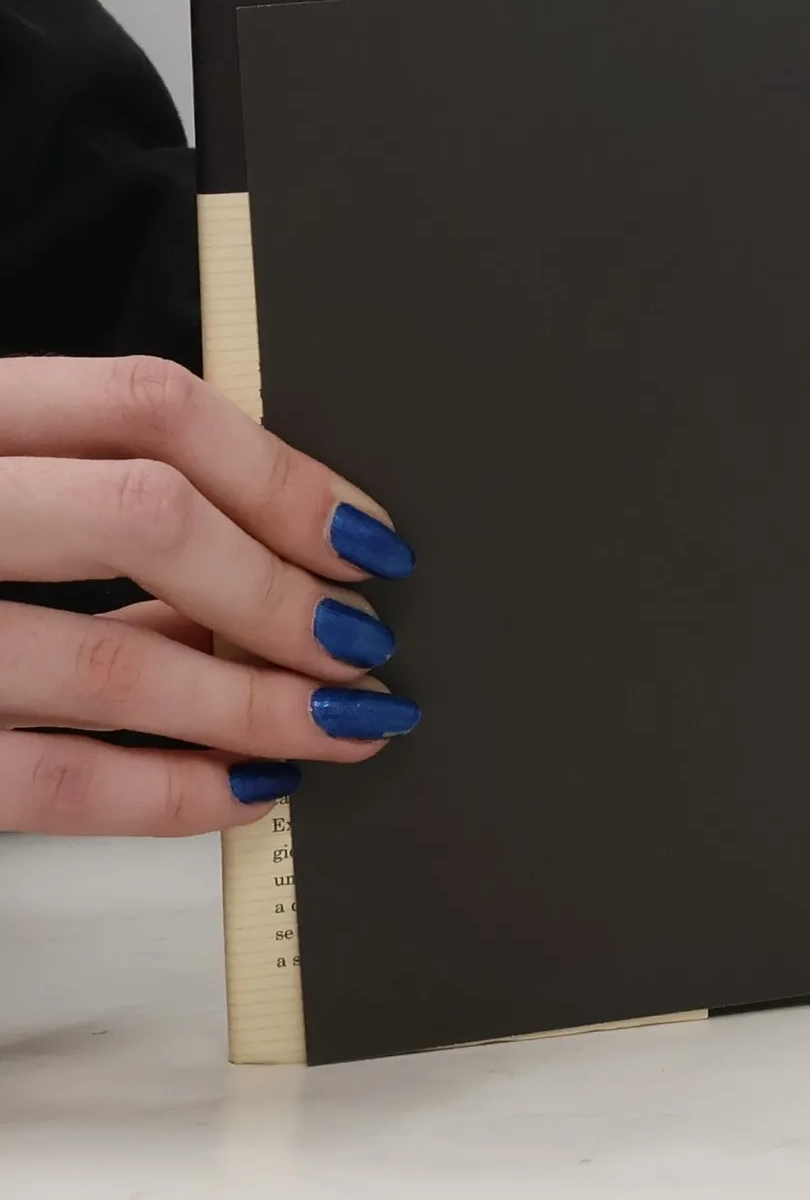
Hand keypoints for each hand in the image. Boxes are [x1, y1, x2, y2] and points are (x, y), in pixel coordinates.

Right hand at [0, 356, 418, 836]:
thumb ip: (90, 500)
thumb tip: (276, 561)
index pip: (150, 404)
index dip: (284, 474)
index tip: (368, 539)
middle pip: (149, 518)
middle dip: (283, 593)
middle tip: (366, 644)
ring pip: (110, 664)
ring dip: (254, 705)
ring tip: (343, 727)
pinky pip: (51, 784)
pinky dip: (171, 795)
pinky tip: (248, 793)